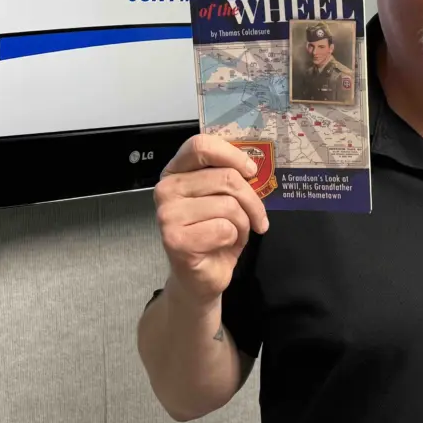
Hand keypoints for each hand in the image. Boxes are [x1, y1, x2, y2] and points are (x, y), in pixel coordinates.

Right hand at [154, 134, 269, 306]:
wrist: (200, 278)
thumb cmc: (214, 234)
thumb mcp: (224, 198)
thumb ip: (229, 176)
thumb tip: (252, 164)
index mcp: (176, 171)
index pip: (201, 145)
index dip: (232, 154)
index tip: (251, 171)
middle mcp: (166, 189)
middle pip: (226, 177)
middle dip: (251, 200)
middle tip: (256, 218)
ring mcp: (167, 214)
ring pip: (228, 205)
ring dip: (243, 223)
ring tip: (233, 234)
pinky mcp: (175, 239)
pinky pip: (224, 229)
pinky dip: (233, 239)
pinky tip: (221, 246)